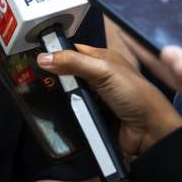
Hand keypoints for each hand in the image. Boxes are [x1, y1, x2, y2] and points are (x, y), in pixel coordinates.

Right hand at [37, 44, 181, 159]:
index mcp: (103, 59)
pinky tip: (50, 111)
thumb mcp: (103, 71)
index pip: (73, 50)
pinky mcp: (93, 116)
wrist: (150, 132)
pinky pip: (72, 111)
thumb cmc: (132, 94)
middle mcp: (98, 76)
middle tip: (31, 79)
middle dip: (54, 76)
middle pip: (68, 72)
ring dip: (58, 96)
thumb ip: (73, 62)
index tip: (34, 56)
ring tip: (35, 95)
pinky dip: (64, 111)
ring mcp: (95, 97)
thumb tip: (42, 57)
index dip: (56, 52)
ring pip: (68, 93)